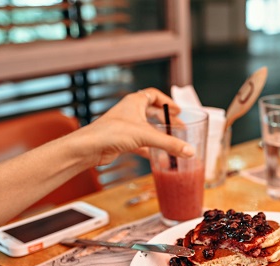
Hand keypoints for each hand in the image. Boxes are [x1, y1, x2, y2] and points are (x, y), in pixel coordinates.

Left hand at [70, 88, 193, 166]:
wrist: (89, 147)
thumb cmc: (111, 133)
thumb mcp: (146, 136)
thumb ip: (170, 144)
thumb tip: (189, 151)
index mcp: (135, 102)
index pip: (154, 95)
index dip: (167, 102)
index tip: (177, 110)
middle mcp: (130, 112)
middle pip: (152, 112)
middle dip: (166, 120)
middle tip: (179, 128)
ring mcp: (125, 126)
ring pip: (147, 128)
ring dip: (159, 135)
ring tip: (171, 141)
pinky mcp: (122, 140)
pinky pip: (140, 142)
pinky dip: (150, 148)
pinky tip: (157, 156)